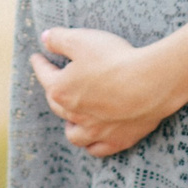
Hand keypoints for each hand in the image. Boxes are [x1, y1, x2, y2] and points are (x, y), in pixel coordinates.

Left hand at [31, 28, 183, 156]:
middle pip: (57, 105)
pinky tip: (94, 139)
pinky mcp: (117, 140)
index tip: (37, 57)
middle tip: (56, 83)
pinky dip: (92, 145)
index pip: (45, 75)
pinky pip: (97, 149)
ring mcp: (95, 131)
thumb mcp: (82, 40)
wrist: (150, 83)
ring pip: (74, 135)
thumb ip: (59, 39)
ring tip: (72, 118)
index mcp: (61, 90)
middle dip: (54, 93)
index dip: (40, 64)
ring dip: (70, 126)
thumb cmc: (115, 60)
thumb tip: (45, 38)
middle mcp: (74, 115)